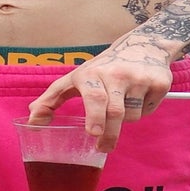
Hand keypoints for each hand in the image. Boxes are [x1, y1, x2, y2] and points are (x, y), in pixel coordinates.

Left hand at [27, 36, 173, 151]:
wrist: (142, 45)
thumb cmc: (103, 67)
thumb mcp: (77, 77)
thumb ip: (53, 98)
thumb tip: (31, 119)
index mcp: (92, 73)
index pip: (94, 96)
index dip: (94, 115)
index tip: (93, 132)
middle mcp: (115, 74)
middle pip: (114, 113)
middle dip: (109, 134)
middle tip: (103, 145)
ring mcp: (138, 78)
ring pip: (131, 116)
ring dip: (126, 119)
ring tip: (122, 104)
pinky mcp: (157, 83)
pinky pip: (148, 110)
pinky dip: (143, 111)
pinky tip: (140, 96)